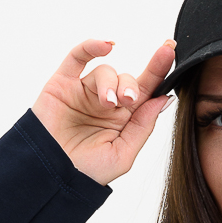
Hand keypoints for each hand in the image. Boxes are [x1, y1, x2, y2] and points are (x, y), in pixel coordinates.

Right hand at [30, 37, 176, 184]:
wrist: (51, 177)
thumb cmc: (86, 172)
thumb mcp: (122, 154)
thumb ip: (142, 126)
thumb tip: (163, 99)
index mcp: (124, 120)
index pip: (146, 90)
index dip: (158, 70)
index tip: (169, 49)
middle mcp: (107, 103)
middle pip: (127, 79)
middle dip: (130, 86)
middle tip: (126, 101)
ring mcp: (85, 92)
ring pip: (105, 71)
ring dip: (110, 83)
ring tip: (106, 103)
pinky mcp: (63, 84)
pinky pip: (77, 56)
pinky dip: (91, 46)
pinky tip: (105, 45)